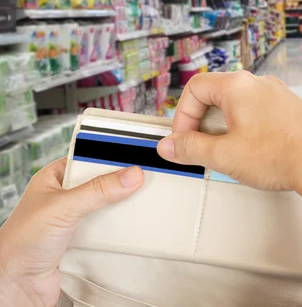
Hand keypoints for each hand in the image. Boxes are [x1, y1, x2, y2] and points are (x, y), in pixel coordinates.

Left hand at [0, 158, 143, 306]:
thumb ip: (98, 190)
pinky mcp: (84, 239)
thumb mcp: (63, 207)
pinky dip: (120, 228)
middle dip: (121, 183)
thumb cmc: (20, 243)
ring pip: (107, 205)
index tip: (135, 158)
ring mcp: (75, 218)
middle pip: (101, 182)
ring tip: (143, 200)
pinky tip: (132, 224)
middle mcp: (65, 197)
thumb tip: (131, 175)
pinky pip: (108, 228)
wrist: (16, 286)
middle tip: (144, 180)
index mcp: (54, 179)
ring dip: (121, 207)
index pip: (88, 158)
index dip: (111, 157)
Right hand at [157, 71, 301, 274]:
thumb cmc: (281, 155)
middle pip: (216, 95)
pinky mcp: (292, 110)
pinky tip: (254, 153)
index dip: (182, 116)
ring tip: (229, 154)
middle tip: (203, 148)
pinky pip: (259, 113)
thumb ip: (191, 148)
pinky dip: (247, 129)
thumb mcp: (224, 155)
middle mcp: (259, 84)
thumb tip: (169, 146)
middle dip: (203, 123)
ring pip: (239, 105)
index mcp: (238, 86)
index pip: (195, 88)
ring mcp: (278, 95)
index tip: (183, 141)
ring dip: (225, 127)